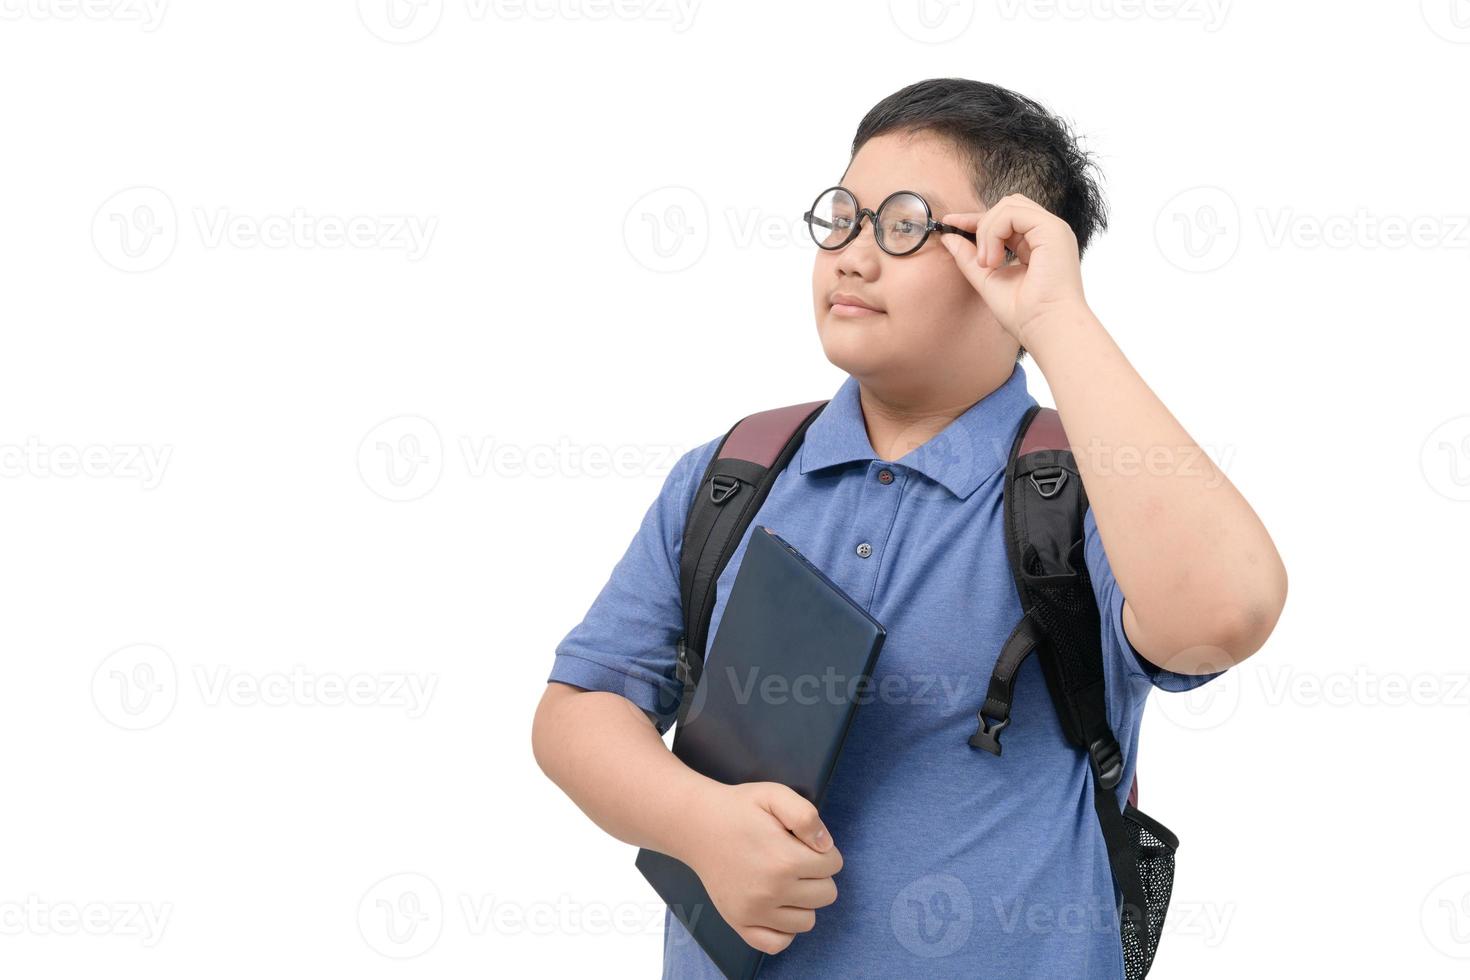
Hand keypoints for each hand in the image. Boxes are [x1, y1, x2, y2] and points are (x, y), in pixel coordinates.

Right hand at [680, 781, 842, 955]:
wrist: (697, 825)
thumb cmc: (739, 808)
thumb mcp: (774, 795)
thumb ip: (806, 816)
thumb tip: (826, 846)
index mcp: (785, 859)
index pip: (834, 865)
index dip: (823, 851)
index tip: (804, 843)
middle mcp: (772, 891)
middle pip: (826, 895)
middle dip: (817, 875)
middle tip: (794, 859)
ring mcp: (755, 912)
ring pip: (807, 921)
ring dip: (803, 902)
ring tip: (785, 881)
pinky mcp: (740, 923)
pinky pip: (777, 944)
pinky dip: (783, 929)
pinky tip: (777, 906)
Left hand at [939, 194, 1090, 348]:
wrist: (1045, 329)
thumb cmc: (1024, 314)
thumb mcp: (988, 280)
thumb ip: (969, 258)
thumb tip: (948, 237)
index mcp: (1037, 244)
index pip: (1004, 219)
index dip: (975, 219)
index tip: (949, 224)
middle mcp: (1047, 233)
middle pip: (1007, 205)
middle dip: (982, 224)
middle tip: (979, 261)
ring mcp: (1052, 229)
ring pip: (1008, 205)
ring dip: (987, 231)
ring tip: (988, 264)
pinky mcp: (1053, 230)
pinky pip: (1012, 213)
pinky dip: (995, 233)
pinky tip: (994, 261)